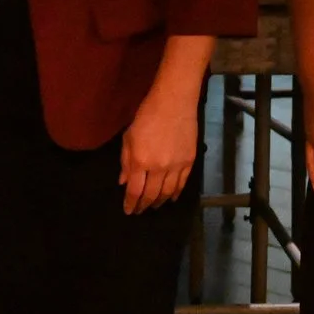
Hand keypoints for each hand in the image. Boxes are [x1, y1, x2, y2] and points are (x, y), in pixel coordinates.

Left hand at [119, 86, 198, 213]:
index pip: (135, 191)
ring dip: (159, 202)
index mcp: (141, 161)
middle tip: (140, 210)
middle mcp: (159, 167)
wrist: (174, 102)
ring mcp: (177, 165)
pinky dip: (176, 193)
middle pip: (151, 195)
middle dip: (144, 205)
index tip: (128, 210)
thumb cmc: (146, 116)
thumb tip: (124, 182)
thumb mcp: (129, 137)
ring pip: (168, 192)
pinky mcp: (190, 161)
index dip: (131, 203)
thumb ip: (126, 162)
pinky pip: (182, 183)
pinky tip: (170, 197)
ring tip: (153, 206)